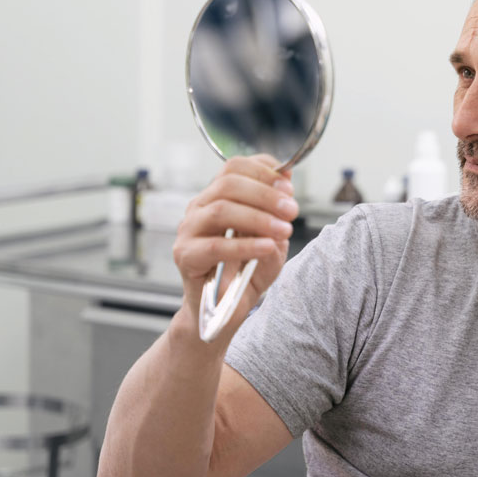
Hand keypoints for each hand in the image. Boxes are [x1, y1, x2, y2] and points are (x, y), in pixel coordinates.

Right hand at [172, 155, 297, 340]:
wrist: (226, 310)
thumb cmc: (248, 270)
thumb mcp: (272, 236)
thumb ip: (277, 209)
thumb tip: (286, 180)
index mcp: (218, 195)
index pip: (234, 166)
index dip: (264, 172)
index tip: (289, 187)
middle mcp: (200, 208)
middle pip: (228, 184)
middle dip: (266, 194)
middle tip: (291, 210)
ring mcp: (188, 231)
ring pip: (221, 210)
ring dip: (258, 217)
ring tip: (284, 230)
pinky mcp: (185, 257)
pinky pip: (214, 246)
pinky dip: (244, 245)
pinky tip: (266, 247)